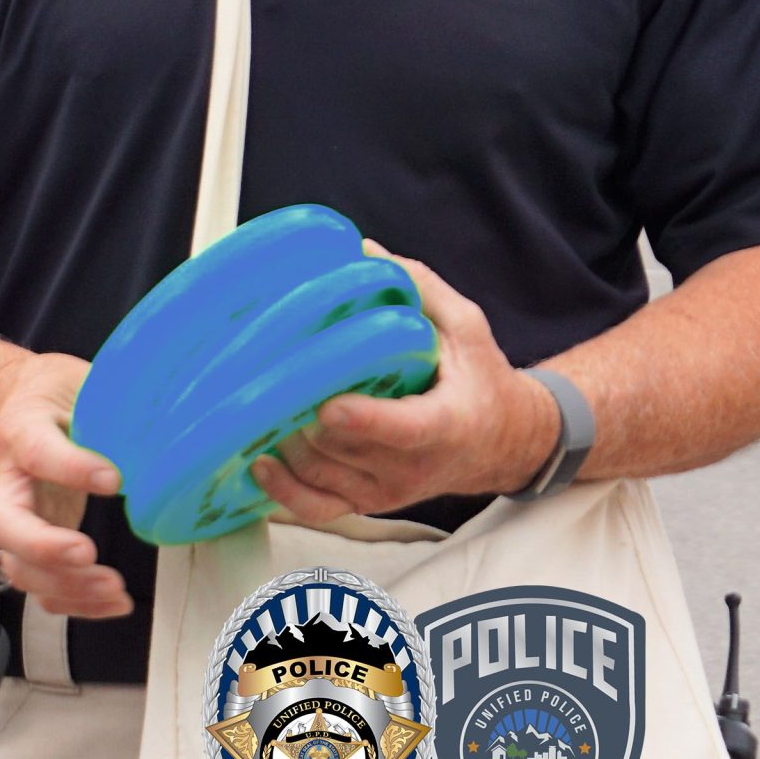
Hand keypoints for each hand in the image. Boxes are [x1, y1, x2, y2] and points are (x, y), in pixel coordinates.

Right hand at [0, 350, 129, 619]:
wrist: (7, 411)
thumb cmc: (48, 396)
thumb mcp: (75, 381)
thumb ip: (108, 400)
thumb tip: (167, 414)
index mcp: (20, 432)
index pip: (38, 451)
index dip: (72, 468)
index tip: (113, 480)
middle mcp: (5, 484)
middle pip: (7, 527)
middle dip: (46, 548)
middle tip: (89, 555)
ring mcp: (13, 521)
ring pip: (21, 567)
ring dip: (65, 586)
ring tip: (113, 590)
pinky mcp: (29, 547)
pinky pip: (40, 585)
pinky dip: (73, 603)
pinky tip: (111, 603)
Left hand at [255, 258, 560, 525]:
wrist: (501, 442)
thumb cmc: (483, 382)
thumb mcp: (467, 326)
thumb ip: (421, 289)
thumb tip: (365, 250)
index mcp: (445, 423)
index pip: (401, 429)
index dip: (361, 420)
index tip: (328, 404)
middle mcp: (412, 466)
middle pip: (343, 449)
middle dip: (301, 414)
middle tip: (267, 375)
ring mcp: (386, 490)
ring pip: (320, 475)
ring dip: (286, 441)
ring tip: (258, 402)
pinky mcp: (367, 502)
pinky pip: (316, 507)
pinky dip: (283, 490)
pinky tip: (260, 460)